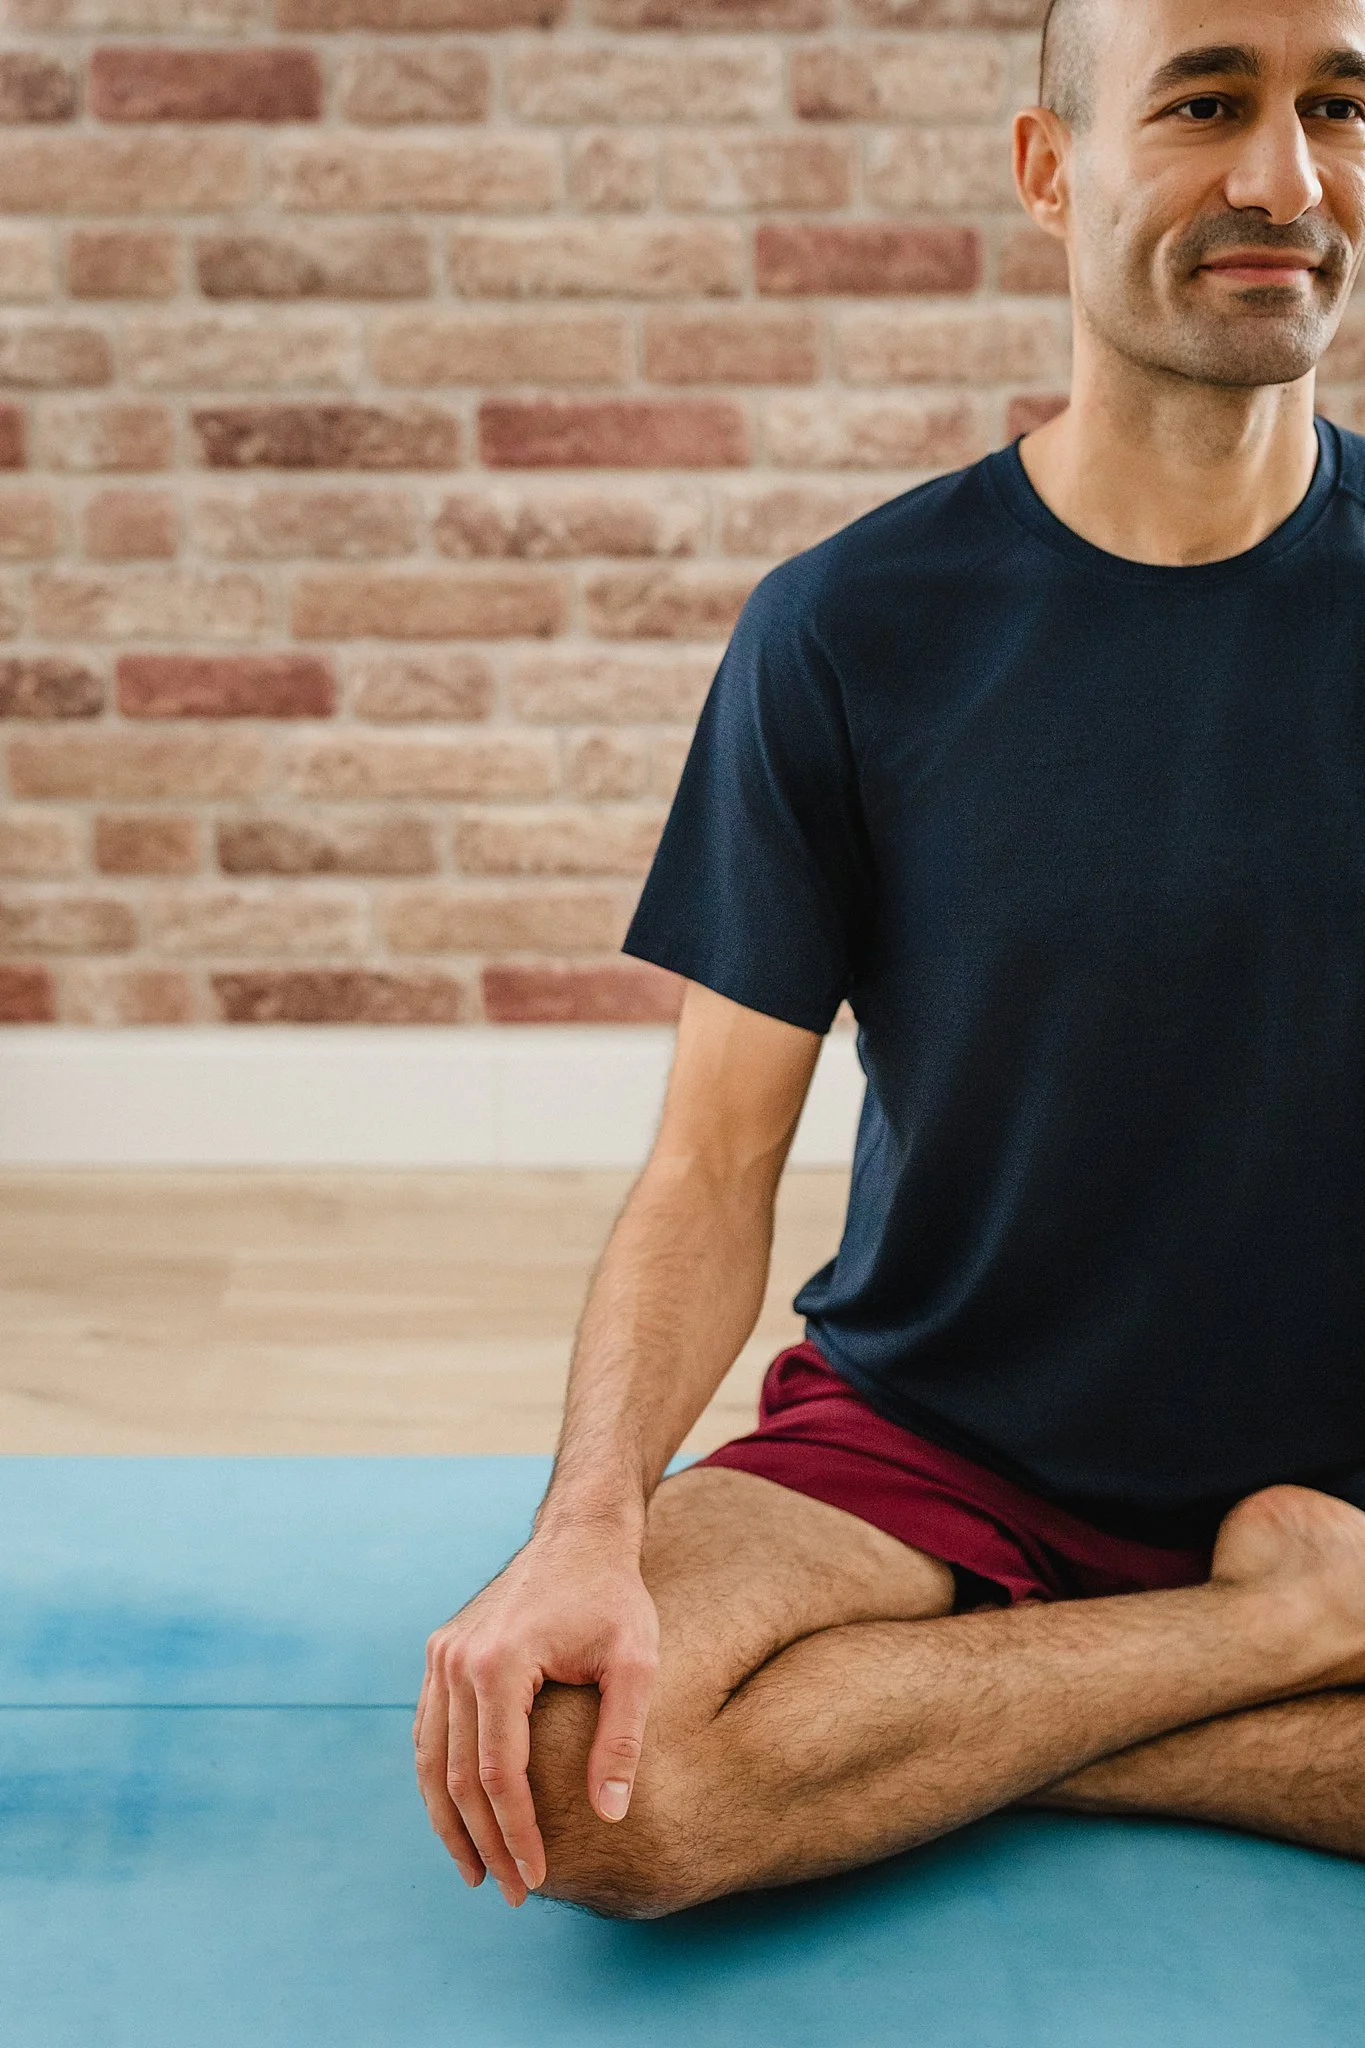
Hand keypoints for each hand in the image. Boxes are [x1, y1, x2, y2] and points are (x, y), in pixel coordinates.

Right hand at [413, 1526, 659, 1905]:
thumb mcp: (636, 1662)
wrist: (579, 1535)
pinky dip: (439, 1779)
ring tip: (477, 1873)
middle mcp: (457, 1660)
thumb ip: (622, 1738)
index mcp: (500, 1663)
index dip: (516, 1834)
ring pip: (430, 1759)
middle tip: (513, 1893)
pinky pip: (429, 1730)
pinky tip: (460, 1817)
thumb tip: (609, 1814)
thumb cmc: (614, 1598)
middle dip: (484, 1842)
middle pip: (457, 1776)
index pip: (497, 1774)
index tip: (538, 1879)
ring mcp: (443, 1655)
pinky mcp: (442, 1653)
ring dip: (449, 1822)